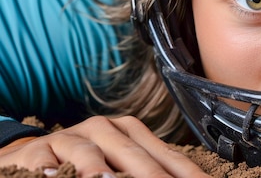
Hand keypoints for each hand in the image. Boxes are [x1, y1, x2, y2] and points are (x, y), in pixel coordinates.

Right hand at [0, 116, 211, 177]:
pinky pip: (45, 161)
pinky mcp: (37, 151)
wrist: (30, 154)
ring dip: (99, 169)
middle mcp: (104, 129)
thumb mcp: (119, 166)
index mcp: (131, 132)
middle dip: (152, 176)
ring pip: (89, 152)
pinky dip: (52, 171)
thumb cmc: (85, 164)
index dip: (187, 174)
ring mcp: (70, 138)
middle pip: (133, 154)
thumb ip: (145, 174)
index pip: (167, 156)